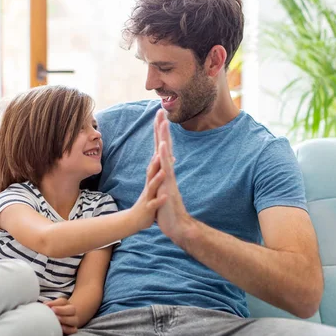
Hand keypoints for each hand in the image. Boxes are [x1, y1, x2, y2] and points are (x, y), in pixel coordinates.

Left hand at [44, 298, 78, 334]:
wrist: (65, 320)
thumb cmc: (56, 313)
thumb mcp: (52, 307)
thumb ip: (49, 305)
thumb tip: (45, 304)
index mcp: (66, 304)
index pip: (63, 301)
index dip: (55, 303)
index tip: (47, 305)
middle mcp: (72, 311)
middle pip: (71, 309)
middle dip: (62, 310)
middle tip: (54, 311)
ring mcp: (74, 320)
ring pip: (74, 319)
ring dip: (65, 319)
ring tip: (57, 319)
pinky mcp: (73, 329)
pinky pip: (73, 329)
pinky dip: (68, 329)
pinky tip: (61, 328)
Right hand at [131, 152, 167, 229]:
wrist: (133, 220)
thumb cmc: (146, 201)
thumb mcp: (152, 186)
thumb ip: (157, 172)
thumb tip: (164, 158)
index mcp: (151, 181)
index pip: (154, 165)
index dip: (158, 154)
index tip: (163, 140)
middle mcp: (148, 187)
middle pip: (151, 172)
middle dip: (156, 161)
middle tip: (161, 150)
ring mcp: (148, 197)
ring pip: (152, 187)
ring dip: (157, 179)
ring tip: (163, 172)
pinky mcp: (148, 209)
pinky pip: (154, 204)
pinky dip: (159, 200)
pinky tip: (165, 196)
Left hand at [153, 110, 191, 241]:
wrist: (178, 226)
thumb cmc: (168, 210)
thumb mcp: (162, 190)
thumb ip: (162, 178)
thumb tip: (163, 169)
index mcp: (164, 171)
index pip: (160, 148)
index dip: (158, 133)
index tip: (157, 117)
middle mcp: (167, 171)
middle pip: (164, 145)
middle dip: (161, 128)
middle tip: (160, 110)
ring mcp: (169, 177)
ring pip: (166, 154)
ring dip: (164, 138)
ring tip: (163, 122)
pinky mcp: (170, 185)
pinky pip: (166, 168)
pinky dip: (164, 156)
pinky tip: (163, 145)